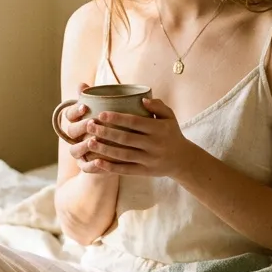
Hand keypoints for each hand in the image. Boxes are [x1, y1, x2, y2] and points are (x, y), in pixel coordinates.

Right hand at [61, 83, 115, 174]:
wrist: (122, 151)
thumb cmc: (116, 125)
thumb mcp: (112, 112)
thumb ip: (101, 99)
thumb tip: (83, 84)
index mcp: (79, 121)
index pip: (69, 114)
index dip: (74, 110)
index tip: (84, 106)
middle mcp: (76, 137)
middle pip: (71, 131)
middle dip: (80, 126)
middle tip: (92, 122)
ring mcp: (80, 153)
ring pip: (74, 150)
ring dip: (82, 146)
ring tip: (92, 141)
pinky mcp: (87, 166)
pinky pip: (85, 167)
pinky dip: (90, 165)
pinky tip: (99, 160)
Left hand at [82, 97, 197, 177]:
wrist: (183, 160)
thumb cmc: (172, 134)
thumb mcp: (170, 117)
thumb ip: (158, 106)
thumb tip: (142, 99)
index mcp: (159, 129)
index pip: (135, 122)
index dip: (117, 118)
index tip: (101, 114)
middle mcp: (154, 145)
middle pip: (126, 138)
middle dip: (105, 132)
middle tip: (89, 126)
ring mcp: (149, 160)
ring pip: (123, 155)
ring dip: (104, 149)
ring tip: (89, 142)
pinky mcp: (145, 172)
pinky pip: (126, 170)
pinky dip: (110, 167)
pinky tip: (97, 162)